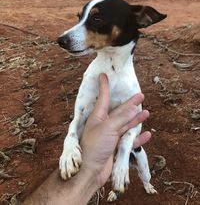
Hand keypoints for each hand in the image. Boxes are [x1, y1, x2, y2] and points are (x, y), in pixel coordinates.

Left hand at [80, 73, 150, 188]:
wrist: (90, 171)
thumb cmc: (94, 146)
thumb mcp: (107, 128)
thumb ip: (121, 118)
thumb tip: (133, 108)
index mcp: (98, 117)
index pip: (103, 97)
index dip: (104, 86)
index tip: (103, 75)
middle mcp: (105, 124)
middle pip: (120, 111)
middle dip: (130, 103)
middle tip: (140, 95)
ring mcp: (111, 136)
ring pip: (126, 124)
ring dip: (136, 119)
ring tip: (146, 112)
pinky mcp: (116, 147)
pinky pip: (129, 140)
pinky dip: (137, 138)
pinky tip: (146, 134)